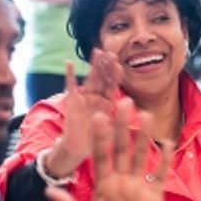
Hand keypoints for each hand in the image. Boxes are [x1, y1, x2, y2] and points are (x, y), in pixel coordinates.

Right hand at [45, 52, 122, 177]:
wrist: (77, 148)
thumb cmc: (96, 139)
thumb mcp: (112, 129)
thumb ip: (120, 119)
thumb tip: (132, 109)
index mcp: (107, 102)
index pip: (112, 86)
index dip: (115, 76)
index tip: (119, 65)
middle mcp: (96, 97)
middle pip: (102, 79)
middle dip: (106, 66)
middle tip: (110, 53)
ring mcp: (84, 98)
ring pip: (89, 78)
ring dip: (92, 66)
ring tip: (96, 52)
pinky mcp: (71, 101)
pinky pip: (69, 86)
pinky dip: (68, 75)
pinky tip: (68, 63)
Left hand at [46, 98, 170, 200]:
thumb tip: (49, 190)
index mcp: (102, 185)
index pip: (101, 155)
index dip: (100, 137)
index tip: (99, 116)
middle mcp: (119, 181)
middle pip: (121, 149)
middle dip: (123, 127)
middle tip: (124, 102)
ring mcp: (137, 188)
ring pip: (141, 157)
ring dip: (144, 137)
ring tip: (146, 115)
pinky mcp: (153, 198)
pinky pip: (159, 175)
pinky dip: (163, 160)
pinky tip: (167, 143)